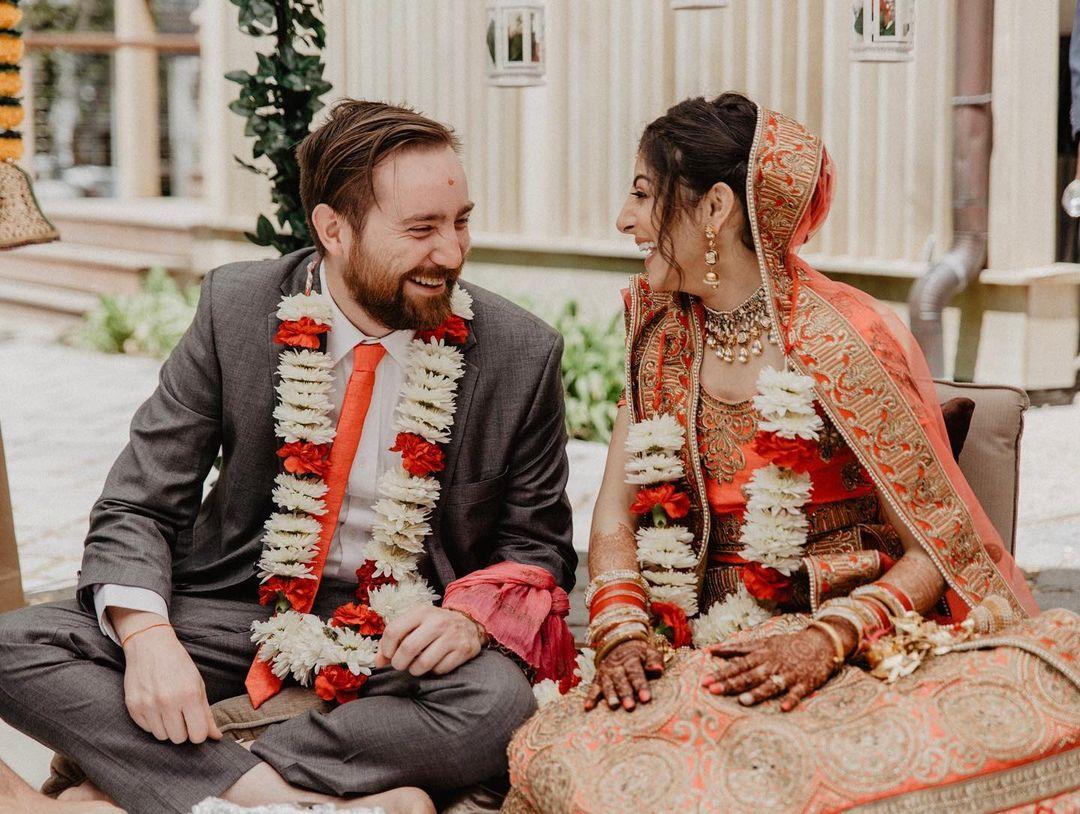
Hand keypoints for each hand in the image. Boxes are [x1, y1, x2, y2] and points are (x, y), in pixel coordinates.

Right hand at [118, 615, 221, 743]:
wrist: (150, 645)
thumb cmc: (178, 664)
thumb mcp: (198, 684)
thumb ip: (206, 712)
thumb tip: (216, 737)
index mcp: (189, 695)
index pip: (197, 734)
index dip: (199, 733)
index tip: (197, 725)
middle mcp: (168, 702)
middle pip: (179, 738)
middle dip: (183, 731)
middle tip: (182, 715)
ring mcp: (148, 705)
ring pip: (162, 736)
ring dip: (167, 727)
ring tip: (169, 709)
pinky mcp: (133, 707)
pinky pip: (147, 729)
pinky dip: (153, 723)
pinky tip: (156, 706)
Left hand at [375, 605, 483, 676]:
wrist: (469, 623)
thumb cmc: (434, 625)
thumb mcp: (415, 623)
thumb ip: (394, 639)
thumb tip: (379, 662)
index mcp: (421, 612)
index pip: (393, 631)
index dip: (385, 649)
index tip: (388, 655)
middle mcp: (437, 622)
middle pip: (408, 649)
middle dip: (398, 663)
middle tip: (400, 665)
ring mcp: (452, 636)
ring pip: (423, 663)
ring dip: (415, 670)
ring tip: (415, 666)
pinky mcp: (463, 650)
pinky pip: (440, 669)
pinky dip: (433, 671)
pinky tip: (434, 663)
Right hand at [584, 638, 662, 711]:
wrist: (619, 643)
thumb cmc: (640, 653)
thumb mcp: (649, 652)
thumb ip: (654, 660)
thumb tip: (658, 669)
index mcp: (631, 660)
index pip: (636, 673)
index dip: (641, 686)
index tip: (646, 699)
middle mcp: (617, 667)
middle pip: (621, 681)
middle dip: (625, 694)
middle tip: (630, 707)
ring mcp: (606, 673)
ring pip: (608, 685)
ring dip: (610, 696)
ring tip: (613, 706)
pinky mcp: (598, 679)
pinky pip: (593, 688)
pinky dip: (590, 697)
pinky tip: (588, 707)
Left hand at [701, 627, 839, 711]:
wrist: (820, 642)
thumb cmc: (786, 644)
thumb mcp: (763, 642)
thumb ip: (738, 648)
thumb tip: (712, 650)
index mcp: (761, 654)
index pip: (737, 665)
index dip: (721, 673)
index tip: (704, 681)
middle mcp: (772, 664)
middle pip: (749, 675)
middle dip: (730, 683)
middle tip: (713, 691)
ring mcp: (788, 674)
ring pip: (770, 684)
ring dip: (757, 693)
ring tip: (742, 701)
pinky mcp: (805, 683)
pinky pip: (797, 693)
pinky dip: (791, 700)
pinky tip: (783, 708)